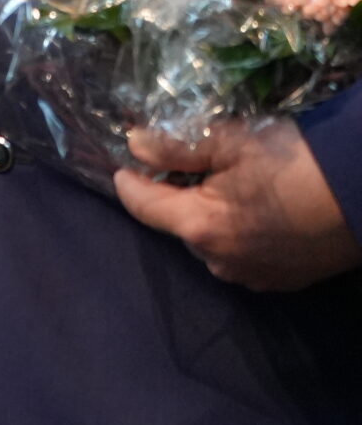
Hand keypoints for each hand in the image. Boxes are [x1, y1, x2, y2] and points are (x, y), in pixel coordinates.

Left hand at [114, 120, 361, 290]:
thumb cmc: (299, 163)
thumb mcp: (232, 142)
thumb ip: (176, 147)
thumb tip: (135, 146)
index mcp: (200, 226)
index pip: (142, 206)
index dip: (129, 182)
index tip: (126, 165)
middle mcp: (219, 261)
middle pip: (179, 224)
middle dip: (180, 197)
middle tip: (200, 167)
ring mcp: (252, 276)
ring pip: (211, 242)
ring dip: (212, 218)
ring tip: (237, 189)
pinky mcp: (281, 282)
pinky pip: (242, 257)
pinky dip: (241, 235)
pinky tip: (263, 213)